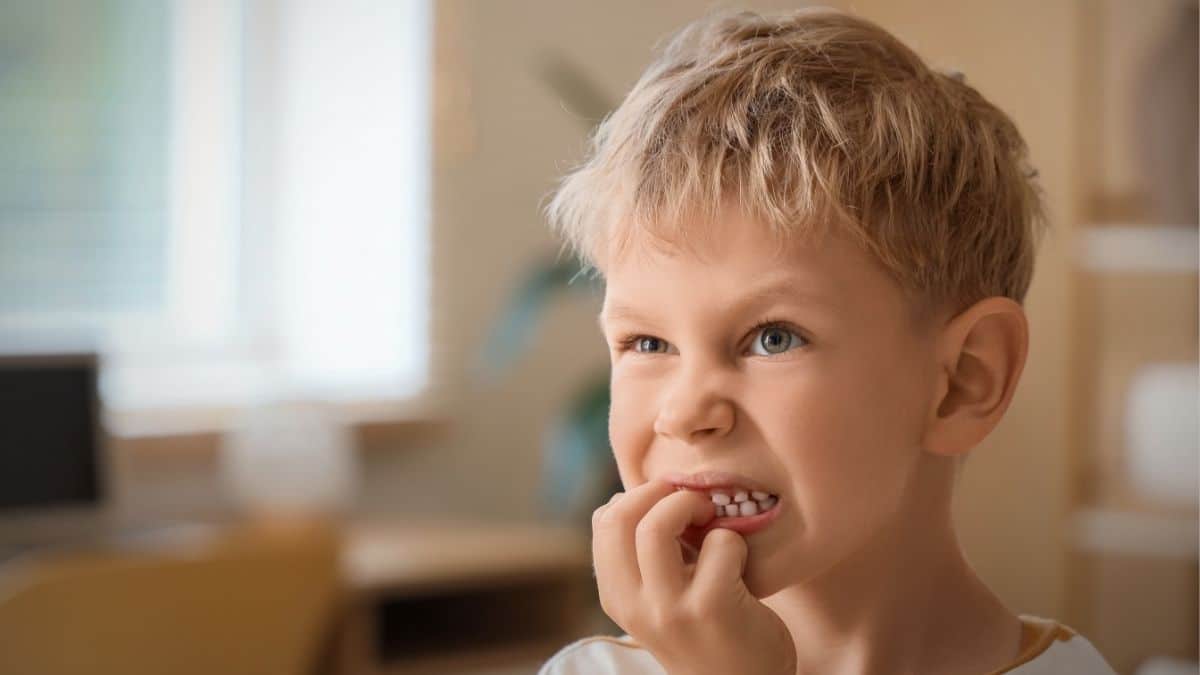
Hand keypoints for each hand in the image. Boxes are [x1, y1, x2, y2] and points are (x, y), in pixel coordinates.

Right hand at [591, 479, 796, 674]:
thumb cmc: (706, 632)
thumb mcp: (658, 598)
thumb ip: (644, 556)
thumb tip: (635, 495)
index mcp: (617, 597)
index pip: (604, 520)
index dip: (639, 496)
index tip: (667, 501)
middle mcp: (634, 606)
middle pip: (620, 516)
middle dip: (659, 491)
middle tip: (692, 500)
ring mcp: (669, 610)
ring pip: (657, 525)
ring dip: (691, 504)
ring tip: (712, 517)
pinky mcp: (711, 609)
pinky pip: (720, 542)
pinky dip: (733, 539)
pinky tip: (739, 563)